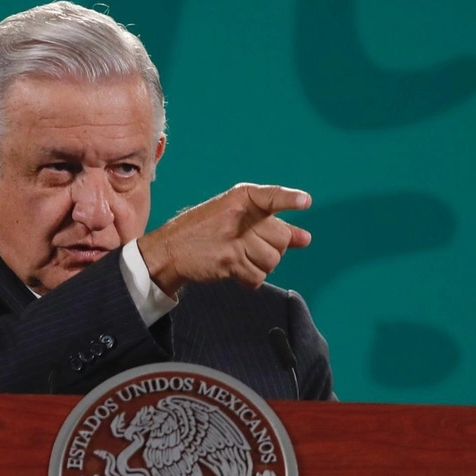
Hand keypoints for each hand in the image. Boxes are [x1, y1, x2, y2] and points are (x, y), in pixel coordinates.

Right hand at [137, 183, 311, 294]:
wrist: (170, 249)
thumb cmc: (205, 231)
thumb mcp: (237, 217)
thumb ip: (273, 225)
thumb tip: (305, 239)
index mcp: (241, 197)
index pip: (272, 196)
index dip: (290, 200)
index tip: (306, 203)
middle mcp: (238, 214)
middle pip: (281, 238)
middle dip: (273, 249)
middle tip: (250, 248)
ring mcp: (233, 238)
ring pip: (272, 260)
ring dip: (261, 266)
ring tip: (241, 259)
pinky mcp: (228, 260)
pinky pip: (258, 276)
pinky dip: (251, 279)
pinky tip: (237, 271)